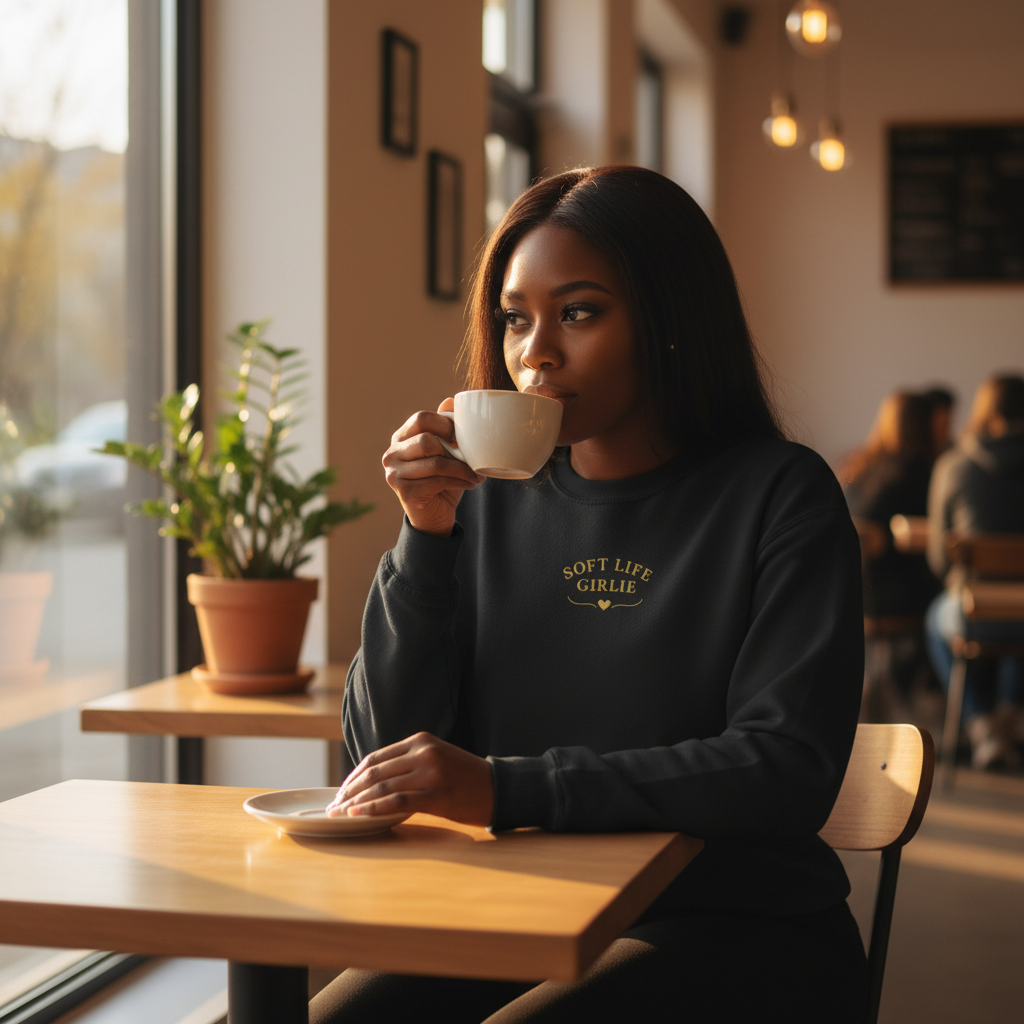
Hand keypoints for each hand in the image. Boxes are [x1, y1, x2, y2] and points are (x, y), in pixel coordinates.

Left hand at [326, 732, 494, 826]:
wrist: (498, 788)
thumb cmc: (465, 778)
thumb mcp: (436, 759)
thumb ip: (408, 764)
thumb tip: (372, 784)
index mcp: (420, 740)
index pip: (376, 757)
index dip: (354, 776)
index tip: (340, 792)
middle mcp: (423, 752)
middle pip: (375, 771)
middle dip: (349, 790)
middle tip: (333, 806)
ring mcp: (430, 771)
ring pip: (382, 786)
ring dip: (355, 802)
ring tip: (340, 814)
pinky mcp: (436, 793)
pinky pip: (396, 801)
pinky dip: (373, 809)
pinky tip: (358, 815)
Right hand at [383, 399, 484, 536]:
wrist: (433, 516)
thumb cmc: (440, 480)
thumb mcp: (444, 452)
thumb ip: (445, 428)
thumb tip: (451, 399)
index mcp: (401, 438)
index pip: (421, 418)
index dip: (445, 423)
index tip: (462, 435)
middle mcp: (392, 454)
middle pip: (427, 440)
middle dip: (454, 448)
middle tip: (472, 456)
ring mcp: (394, 474)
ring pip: (436, 462)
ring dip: (462, 468)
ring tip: (476, 473)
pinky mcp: (404, 492)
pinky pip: (439, 481)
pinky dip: (461, 481)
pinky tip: (471, 483)